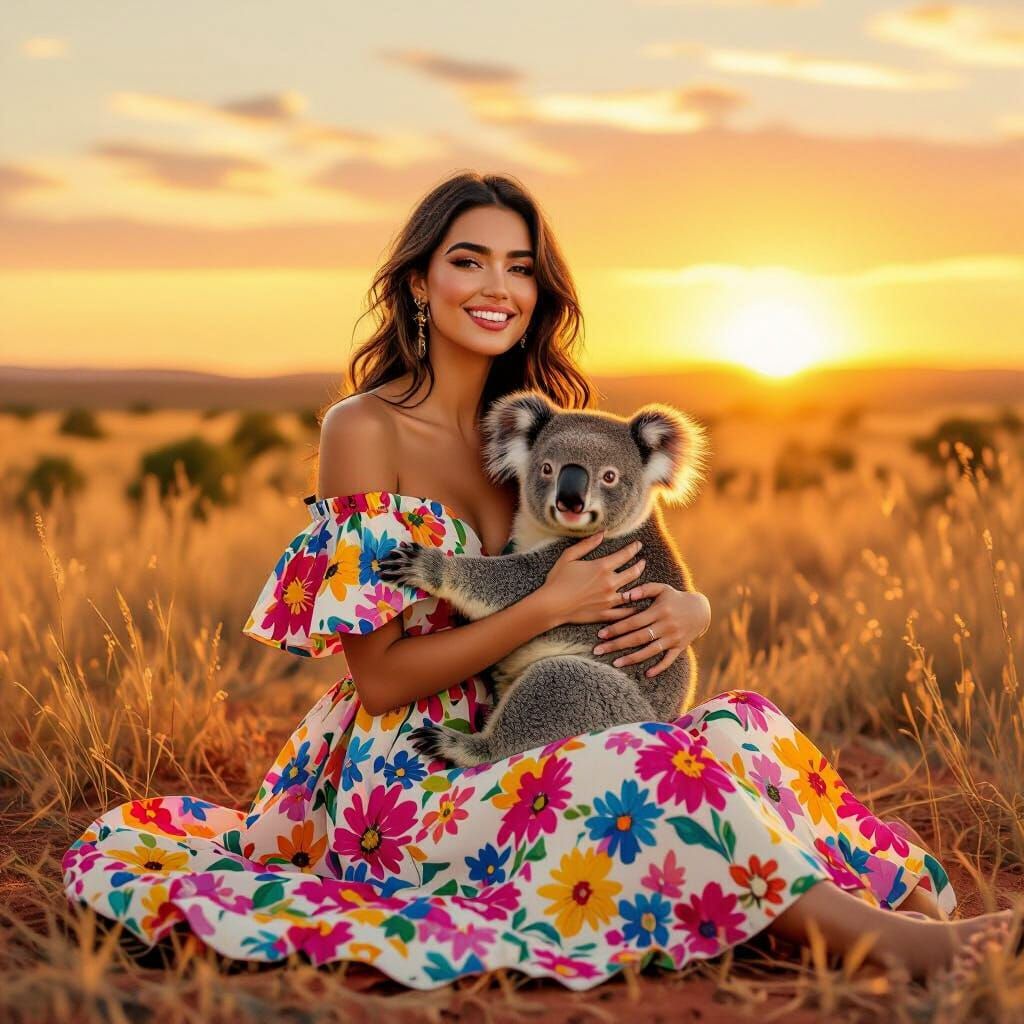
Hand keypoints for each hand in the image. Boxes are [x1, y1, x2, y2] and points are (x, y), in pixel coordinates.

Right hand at [538, 530, 645, 628]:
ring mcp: (609, 600)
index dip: (634, 548)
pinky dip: (633, 609)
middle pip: (633, 573)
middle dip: (640, 565)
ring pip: (632, 592)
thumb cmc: (557, 580)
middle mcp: (610, 583)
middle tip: (642, 561)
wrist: (551, 605)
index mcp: (602, 567)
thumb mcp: (569, 556)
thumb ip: (587, 544)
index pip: (625, 555)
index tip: (638, 545)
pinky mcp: (605, 613)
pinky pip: (624, 612)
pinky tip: (637, 606)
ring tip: (643, 582)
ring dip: (640, 585)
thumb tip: (602, 533)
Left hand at [592, 586, 710, 677]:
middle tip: (598, 651)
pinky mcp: (680, 647)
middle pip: (637, 637)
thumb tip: (625, 595)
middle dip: (617, 645)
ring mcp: (673, 638)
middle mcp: (665, 625)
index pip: (633, 621)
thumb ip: (644, 589)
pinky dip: (659, 667)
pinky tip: (647, 674)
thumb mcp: (662, 588)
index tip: (600, 634)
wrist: (701, 610)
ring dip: (632, 658)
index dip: (616, 628)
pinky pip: (669, 660)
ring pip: (650, 651)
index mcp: (658, 611)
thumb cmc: (675, 598)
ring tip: (615, 664)